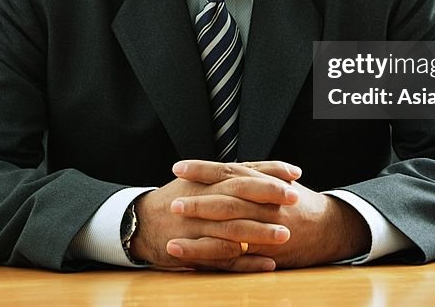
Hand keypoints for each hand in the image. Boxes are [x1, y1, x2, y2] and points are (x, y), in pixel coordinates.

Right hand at [132, 160, 301, 271]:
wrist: (139, 222)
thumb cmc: (177, 199)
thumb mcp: (198, 181)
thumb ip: (229, 175)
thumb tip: (264, 170)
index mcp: (206, 182)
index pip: (241, 173)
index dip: (268, 173)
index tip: (295, 175)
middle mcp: (202, 202)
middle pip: (238, 197)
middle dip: (268, 198)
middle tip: (295, 200)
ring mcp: (197, 228)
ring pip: (232, 229)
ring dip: (260, 232)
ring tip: (285, 235)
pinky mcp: (194, 252)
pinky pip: (223, 259)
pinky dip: (246, 263)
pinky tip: (268, 264)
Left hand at [171, 160, 371, 268]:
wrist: (330, 229)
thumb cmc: (300, 204)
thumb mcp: (279, 181)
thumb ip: (255, 172)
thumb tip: (227, 165)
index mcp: (264, 184)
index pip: (230, 173)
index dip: (204, 169)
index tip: (179, 167)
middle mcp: (264, 206)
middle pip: (227, 201)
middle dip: (198, 201)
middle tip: (173, 201)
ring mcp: (265, 232)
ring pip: (228, 231)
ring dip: (197, 233)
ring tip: (171, 233)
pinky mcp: (264, 255)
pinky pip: (233, 257)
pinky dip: (207, 256)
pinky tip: (185, 255)